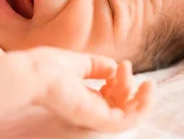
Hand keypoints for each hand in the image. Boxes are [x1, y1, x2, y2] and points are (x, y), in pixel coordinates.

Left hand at [27, 47, 154, 132]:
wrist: (36, 72)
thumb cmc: (48, 67)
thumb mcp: (78, 63)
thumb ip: (97, 66)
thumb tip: (115, 66)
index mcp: (82, 97)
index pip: (110, 97)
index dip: (121, 81)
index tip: (120, 64)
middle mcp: (90, 109)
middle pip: (120, 105)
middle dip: (130, 86)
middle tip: (126, 68)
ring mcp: (94, 116)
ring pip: (128, 116)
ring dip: (142, 98)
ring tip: (147, 81)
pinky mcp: (97, 119)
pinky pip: (128, 121)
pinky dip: (142, 107)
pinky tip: (147, 89)